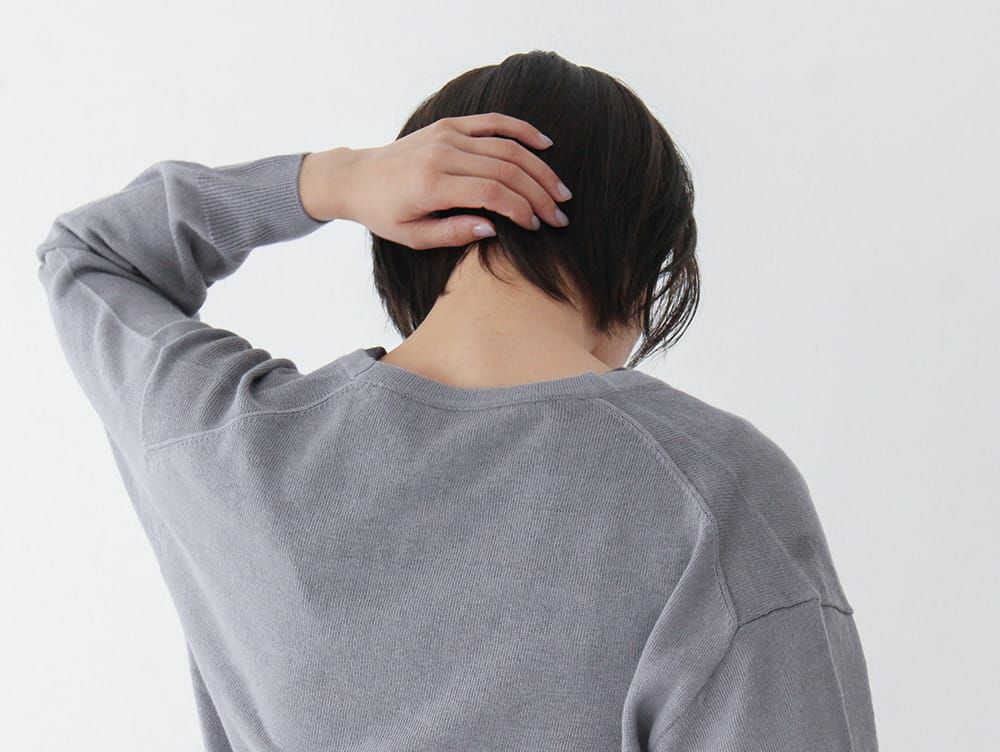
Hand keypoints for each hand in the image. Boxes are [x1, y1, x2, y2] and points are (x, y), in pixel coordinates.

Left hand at [298, 112, 572, 248]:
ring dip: (539, 169)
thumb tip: (494, 228)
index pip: (492, 194)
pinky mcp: (450, 124)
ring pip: (507, 148)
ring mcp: (447, 134)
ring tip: (560, 190)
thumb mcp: (413, 236)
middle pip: (506, 170)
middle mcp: (442, 154)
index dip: (522, 210)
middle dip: (539, 194)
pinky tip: (545, 144)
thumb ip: (453, 233)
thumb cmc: (385, 213)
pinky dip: (522, 130)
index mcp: (432, 184)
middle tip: (560, 214)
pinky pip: (493, 122)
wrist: (357, 177)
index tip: (539, 226)